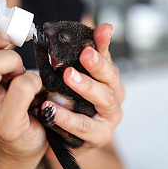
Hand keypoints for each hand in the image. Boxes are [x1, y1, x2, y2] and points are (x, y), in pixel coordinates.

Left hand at [45, 23, 124, 150]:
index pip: (108, 57)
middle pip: (110, 78)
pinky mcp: (98, 137)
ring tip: (66, 77)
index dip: (105, 43)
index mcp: (109, 79)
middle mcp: (114, 96)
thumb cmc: (71, 105)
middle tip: (84, 54)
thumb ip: (68, 61)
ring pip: (103, 100)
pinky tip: (52, 110)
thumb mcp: (69, 79)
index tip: (103, 29)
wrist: (67, 139)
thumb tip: (58, 38)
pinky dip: (68, 118)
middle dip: (97, 65)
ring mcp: (109, 118)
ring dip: (85, 87)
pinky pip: (84, 127)